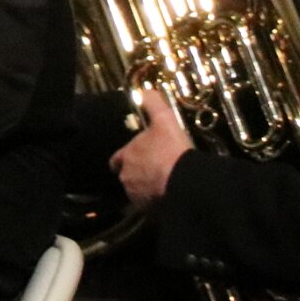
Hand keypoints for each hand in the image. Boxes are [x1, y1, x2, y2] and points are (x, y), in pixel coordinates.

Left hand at [111, 88, 192, 210]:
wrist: (183, 181)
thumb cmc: (171, 150)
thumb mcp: (164, 121)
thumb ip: (154, 105)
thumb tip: (145, 90)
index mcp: (126, 156)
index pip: (116, 159)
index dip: (124, 158)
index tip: (133, 158)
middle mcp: (126, 177)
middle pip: (127, 176)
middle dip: (137, 174)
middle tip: (154, 171)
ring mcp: (135, 195)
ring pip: (137, 192)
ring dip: (147, 189)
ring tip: (164, 185)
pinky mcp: (147, 210)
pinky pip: (149, 206)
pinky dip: (156, 202)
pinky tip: (169, 197)